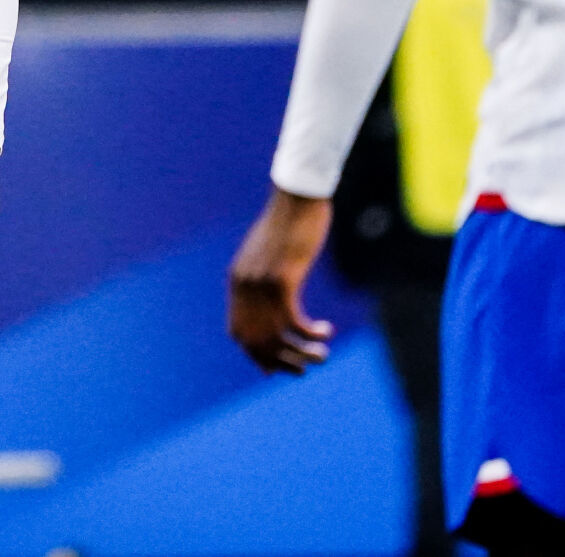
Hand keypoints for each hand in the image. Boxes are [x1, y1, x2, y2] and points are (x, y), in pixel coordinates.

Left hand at [228, 187, 335, 373]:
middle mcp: (245, 285)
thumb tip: (274, 299)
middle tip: (305, 369)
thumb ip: (266, 279)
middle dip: (280, 362)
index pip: (238, 332)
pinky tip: (326, 331)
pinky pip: (293, 321)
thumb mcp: (271, 255)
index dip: (256, 355)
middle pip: (255, 341)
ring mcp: (261, 282)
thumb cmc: (290, 225)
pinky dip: (309, 334)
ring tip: (321, 356)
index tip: (277, 369)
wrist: (297, 196)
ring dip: (300, 353)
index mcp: (239, 281)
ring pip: (276, 336)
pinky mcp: (282, 277)